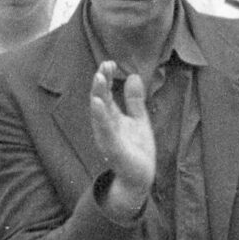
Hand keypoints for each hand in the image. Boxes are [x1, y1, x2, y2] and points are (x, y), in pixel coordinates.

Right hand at [90, 61, 155, 210]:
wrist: (140, 177)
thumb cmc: (136, 148)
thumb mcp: (139, 119)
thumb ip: (134, 100)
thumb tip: (133, 75)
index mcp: (112, 118)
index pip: (106, 94)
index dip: (106, 79)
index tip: (109, 62)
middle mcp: (106, 126)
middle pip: (100, 101)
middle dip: (100, 84)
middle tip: (103, 67)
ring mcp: (108, 138)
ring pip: (100, 115)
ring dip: (98, 96)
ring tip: (98, 79)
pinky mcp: (114, 150)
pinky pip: (106, 132)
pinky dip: (101, 118)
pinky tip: (98, 104)